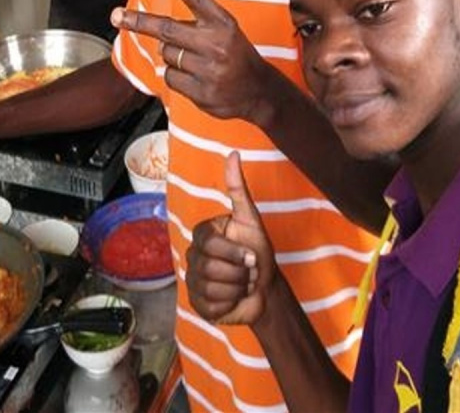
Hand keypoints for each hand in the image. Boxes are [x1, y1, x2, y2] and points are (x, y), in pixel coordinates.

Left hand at [112, 0, 279, 123]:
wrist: (259, 92)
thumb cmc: (237, 56)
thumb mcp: (226, 32)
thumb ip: (199, 24)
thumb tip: (158, 28)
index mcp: (223, 25)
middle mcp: (216, 44)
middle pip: (167, 30)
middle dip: (138, 22)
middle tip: (116, 16)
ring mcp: (208, 70)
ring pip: (167, 55)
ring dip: (171, 56)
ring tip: (195, 62)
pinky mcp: (201, 92)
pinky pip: (171, 78)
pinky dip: (176, 77)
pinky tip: (195, 78)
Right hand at [185, 152, 275, 324]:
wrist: (266, 289)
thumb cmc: (259, 252)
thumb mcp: (252, 220)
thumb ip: (238, 189)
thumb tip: (233, 154)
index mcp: (203, 235)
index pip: (210, 245)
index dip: (235, 253)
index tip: (252, 256)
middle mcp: (193, 256)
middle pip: (210, 268)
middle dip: (240, 273)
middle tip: (249, 272)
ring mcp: (193, 281)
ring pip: (211, 288)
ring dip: (237, 289)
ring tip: (243, 285)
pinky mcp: (197, 304)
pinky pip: (211, 306)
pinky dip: (230, 304)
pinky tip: (234, 299)